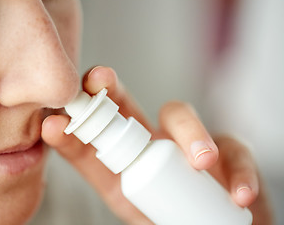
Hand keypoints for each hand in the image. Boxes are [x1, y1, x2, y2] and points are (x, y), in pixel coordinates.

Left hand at [41, 66, 271, 224]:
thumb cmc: (164, 213)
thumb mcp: (127, 199)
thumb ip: (105, 178)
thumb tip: (61, 144)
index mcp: (123, 157)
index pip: (95, 132)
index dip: (76, 123)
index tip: (54, 121)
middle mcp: (151, 141)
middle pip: (127, 105)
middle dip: (110, 90)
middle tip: (99, 80)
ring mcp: (186, 141)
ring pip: (180, 117)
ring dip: (190, 134)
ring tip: (202, 163)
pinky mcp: (228, 152)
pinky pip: (234, 152)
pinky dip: (238, 172)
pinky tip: (238, 192)